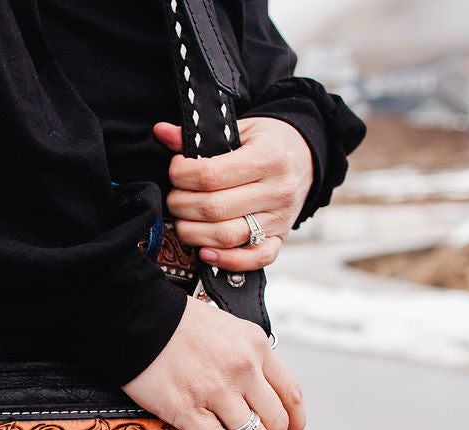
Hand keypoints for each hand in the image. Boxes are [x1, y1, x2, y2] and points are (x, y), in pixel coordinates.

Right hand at [122, 297, 305, 429]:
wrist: (134, 317)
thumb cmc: (173, 323)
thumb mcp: (225, 328)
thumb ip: (244, 357)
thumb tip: (253, 391)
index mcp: (256, 345)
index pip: (290, 394)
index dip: (296, 426)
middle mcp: (243, 368)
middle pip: (277, 422)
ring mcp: (217, 390)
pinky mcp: (188, 409)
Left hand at [153, 116, 313, 271]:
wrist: (306, 156)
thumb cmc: (268, 142)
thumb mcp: (239, 129)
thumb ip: (200, 136)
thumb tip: (161, 132)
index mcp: (268, 157)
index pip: (211, 175)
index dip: (182, 175)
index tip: (175, 170)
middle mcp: (277, 190)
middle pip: (214, 208)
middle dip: (181, 205)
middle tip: (174, 198)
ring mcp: (279, 219)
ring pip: (226, 237)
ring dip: (193, 233)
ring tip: (183, 221)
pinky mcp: (279, 239)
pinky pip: (254, 260)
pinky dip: (226, 261)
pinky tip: (205, 252)